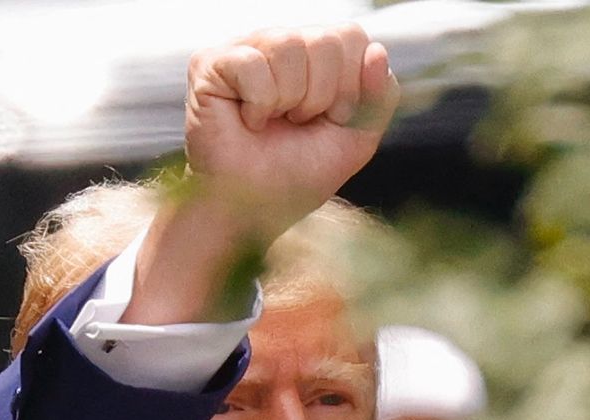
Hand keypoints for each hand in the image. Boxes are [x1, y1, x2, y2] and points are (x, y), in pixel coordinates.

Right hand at [122, 25, 398, 325]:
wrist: (251, 212)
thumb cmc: (297, 176)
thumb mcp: (355, 140)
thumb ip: (379, 97)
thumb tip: (377, 51)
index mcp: (316, 53)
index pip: (351, 36)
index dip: (348, 88)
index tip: (327, 120)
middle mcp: (280, 42)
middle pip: (326, 40)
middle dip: (320, 96)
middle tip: (295, 123)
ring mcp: (243, 48)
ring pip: (289, 46)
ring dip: (288, 100)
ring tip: (271, 122)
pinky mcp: (209, 64)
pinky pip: (254, 65)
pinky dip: (259, 104)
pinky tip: (248, 121)